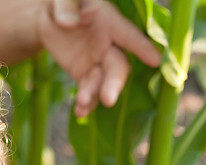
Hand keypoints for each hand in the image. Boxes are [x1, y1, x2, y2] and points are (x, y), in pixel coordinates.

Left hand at [38, 0, 160, 116]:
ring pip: (103, 82)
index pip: (128, 35)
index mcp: (109, 22)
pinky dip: (85, 104)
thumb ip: (67, 7)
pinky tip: (80, 113)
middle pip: (118, 66)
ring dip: (95, 94)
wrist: (50, 19)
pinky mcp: (85, 75)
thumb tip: (68, 22)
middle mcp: (108, 44)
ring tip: (81, 104)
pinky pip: (88, 91)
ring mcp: (98, 62)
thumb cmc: (64, 2)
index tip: (156, 61)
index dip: (142, 47)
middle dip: (114, 83)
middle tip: (108, 100)